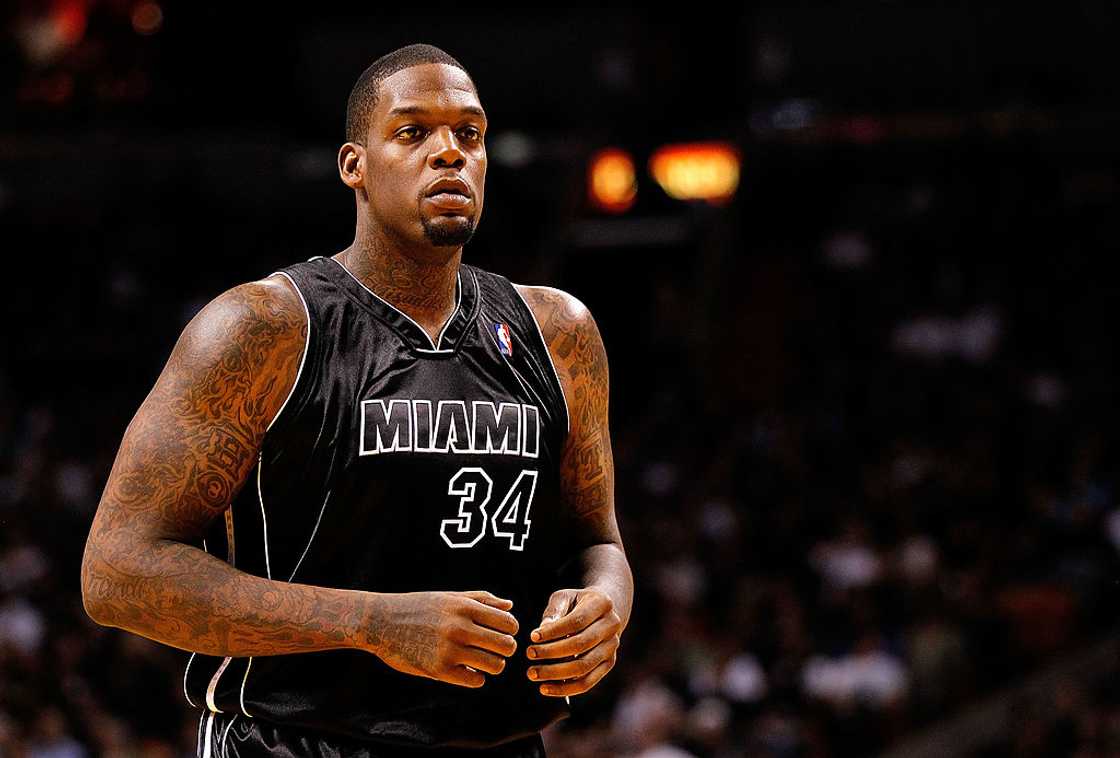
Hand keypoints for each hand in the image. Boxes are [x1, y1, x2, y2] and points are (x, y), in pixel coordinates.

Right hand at [366, 590, 518, 687]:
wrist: (381, 622)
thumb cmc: (418, 607)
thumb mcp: (450, 597)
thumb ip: (482, 599)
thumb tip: (510, 606)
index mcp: (465, 607)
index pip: (509, 623)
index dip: (510, 630)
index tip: (500, 633)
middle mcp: (460, 627)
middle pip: (507, 646)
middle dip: (505, 649)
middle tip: (494, 649)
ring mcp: (449, 650)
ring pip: (495, 665)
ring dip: (493, 665)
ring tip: (482, 661)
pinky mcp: (439, 670)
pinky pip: (475, 681)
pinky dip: (476, 677)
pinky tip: (467, 670)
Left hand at [524, 587, 621, 696]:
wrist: (604, 611)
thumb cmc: (578, 602)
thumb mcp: (566, 596)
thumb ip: (554, 610)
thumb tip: (542, 629)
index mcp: (602, 604)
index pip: (576, 621)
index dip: (554, 631)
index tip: (532, 636)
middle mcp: (612, 626)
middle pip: (580, 644)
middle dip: (551, 652)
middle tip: (529, 654)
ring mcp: (612, 647)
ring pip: (583, 667)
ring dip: (555, 673)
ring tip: (532, 673)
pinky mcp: (608, 664)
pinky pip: (587, 682)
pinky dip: (565, 689)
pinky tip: (545, 688)